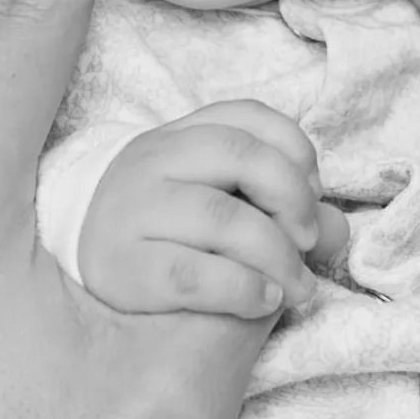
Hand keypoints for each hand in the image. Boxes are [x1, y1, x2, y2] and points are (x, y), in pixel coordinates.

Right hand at [79, 100, 349, 319]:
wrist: (81, 252)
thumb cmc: (168, 224)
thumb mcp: (218, 197)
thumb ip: (282, 206)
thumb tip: (338, 229)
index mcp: (182, 135)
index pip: (248, 117)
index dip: (295, 150)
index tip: (313, 190)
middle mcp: (155, 161)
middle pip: (241, 156)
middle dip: (292, 198)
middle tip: (309, 239)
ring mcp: (135, 211)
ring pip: (223, 220)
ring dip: (278, 256)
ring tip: (297, 287)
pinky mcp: (125, 266)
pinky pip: (193, 274)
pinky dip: (242, 289)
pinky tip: (263, 301)